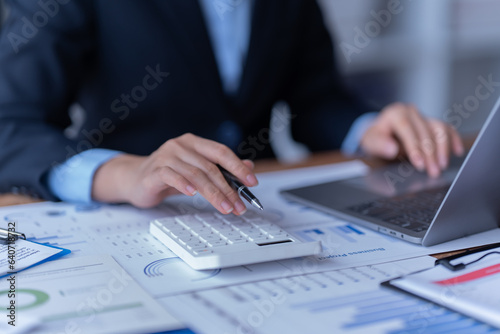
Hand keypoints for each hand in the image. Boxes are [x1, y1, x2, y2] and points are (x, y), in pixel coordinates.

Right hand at [92, 133, 257, 213]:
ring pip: (196, 174)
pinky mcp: (154, 171)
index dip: (238, 167)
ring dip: (213, 193)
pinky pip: (172, 176)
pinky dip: (184, 185)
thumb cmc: (167, 174)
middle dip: (228, 188)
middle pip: (211, 167)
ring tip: (225, 207)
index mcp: (194, 143)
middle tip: (239, 205)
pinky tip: (193, 195)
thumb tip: (248, 167)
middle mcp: (180, 146)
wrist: (134, 178)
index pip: (221, 152)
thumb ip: (220, 168)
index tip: (252, 182)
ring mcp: (166, 156)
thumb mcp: (196, 170)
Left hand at [360, 103, 463, 176]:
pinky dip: (453, 139)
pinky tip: (457, 151)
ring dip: (443, 148)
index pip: (407, 129)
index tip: (420, 164)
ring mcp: (423, 116)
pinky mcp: (431, 122)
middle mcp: (411, 112)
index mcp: (395, 113)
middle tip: (433, 172)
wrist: (380, 131)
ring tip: (442, 166)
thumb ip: (379, 144)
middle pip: (424, 132)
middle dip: (430, 154)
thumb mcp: (370, 141)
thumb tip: (392, 149)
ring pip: (439, 129)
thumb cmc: (375, 137)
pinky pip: (446, 129)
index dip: (415, 147)